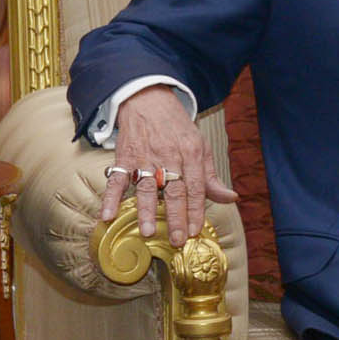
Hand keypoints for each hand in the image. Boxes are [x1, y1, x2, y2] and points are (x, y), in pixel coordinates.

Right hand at [99, 87, 235, 247]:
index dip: (195, 210)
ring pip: (147, 187)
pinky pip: (117, 179)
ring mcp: (145, 157)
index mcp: (191, 153)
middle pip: (174, 190)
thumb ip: (211, 177)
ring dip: (147, 210)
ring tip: (147, 231)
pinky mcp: (124, 157)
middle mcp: (169, 156)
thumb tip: (231, 198)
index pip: (196, 187)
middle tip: (176, 239)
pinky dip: (110, 197)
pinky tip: (107, 214)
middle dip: (176, 216)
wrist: (148, 100)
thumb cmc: (177, 128)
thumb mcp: (200, 147)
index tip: (194, 231)